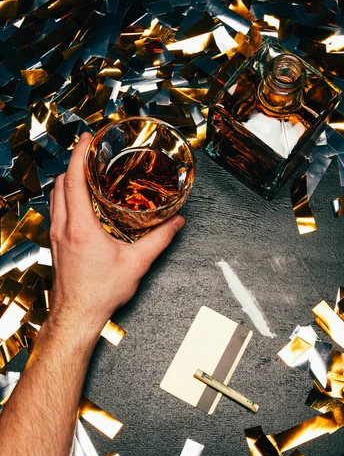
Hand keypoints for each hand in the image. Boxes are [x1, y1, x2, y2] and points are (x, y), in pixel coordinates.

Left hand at [48, 133, 184, 341]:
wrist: (77, 316)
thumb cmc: (100, 293)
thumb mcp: (136, 263)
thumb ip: (159, 240)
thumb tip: (175, 222)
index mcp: (80, 228)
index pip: (73, 180)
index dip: (78, 155)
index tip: (87, 139)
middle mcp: (63, 228)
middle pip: (60, 184)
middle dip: (73, 163)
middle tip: (90, 153)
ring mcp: (56, 236)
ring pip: (55, 197)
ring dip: (67, 180)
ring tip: (85, 172)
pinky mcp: (56, 245)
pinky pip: (56, 211)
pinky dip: (65, 197)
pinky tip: (81, 202)